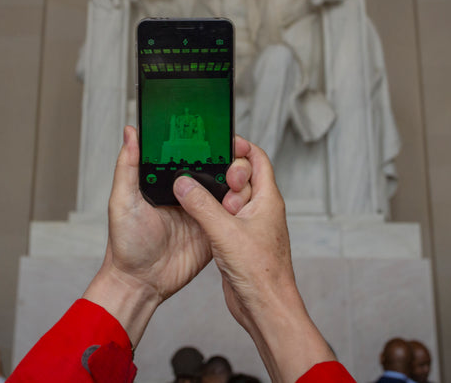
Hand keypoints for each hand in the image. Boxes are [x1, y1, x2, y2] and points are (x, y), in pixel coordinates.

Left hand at [82, 126, 250, 346]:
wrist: (140, 283)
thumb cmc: (125, 244)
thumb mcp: (123, 201)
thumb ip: (127, 166)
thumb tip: (131, 132)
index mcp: (166, 181)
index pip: (190, 154)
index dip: (205, 143)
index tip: (220, 132)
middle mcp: (187, 193)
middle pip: (215, 168)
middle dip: (230, 162)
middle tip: (234, 163)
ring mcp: (202, 211)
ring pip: (228, 189)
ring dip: (237, 183)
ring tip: (237, 182)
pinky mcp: (213, 231)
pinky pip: (231, 216)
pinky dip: (238, 208)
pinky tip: (239, 204)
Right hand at [173, 139, 334, 382]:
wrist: (265, 308)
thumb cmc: (260, 273)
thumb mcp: (225, 232)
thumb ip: (202, 205)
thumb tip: (183, 183)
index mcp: (267, 199)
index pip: (257, 159)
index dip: (240, 147)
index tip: (220, 142)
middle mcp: (261, 210)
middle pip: (242, 177)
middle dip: (222, 173)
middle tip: (205, 175)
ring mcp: (251, 226)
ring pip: (231, 199)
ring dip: (214, 196)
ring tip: (197, 196)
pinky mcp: (239, 242)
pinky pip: (224, 218)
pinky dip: (211, 214)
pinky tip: (196, 217)